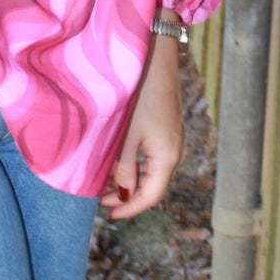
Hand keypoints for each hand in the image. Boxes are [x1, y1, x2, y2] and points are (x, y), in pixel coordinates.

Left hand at [100, 36, 184, 218]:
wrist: (157, 64)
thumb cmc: (140, 98)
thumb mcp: (127, 136)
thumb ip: (125, 167)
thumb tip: (124, 193)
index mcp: (167, 158)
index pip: (150, 196)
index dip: (131, 208)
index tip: (110, 215)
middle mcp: (176, 153)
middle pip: (154, 187)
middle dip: (129, 197)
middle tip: (103, 202)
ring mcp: (175, 142)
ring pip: (154, 173)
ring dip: (133, 182)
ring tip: (108, 186)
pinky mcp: (171, 131)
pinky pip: (156, 159)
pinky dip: (139, 168)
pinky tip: (122, 165)